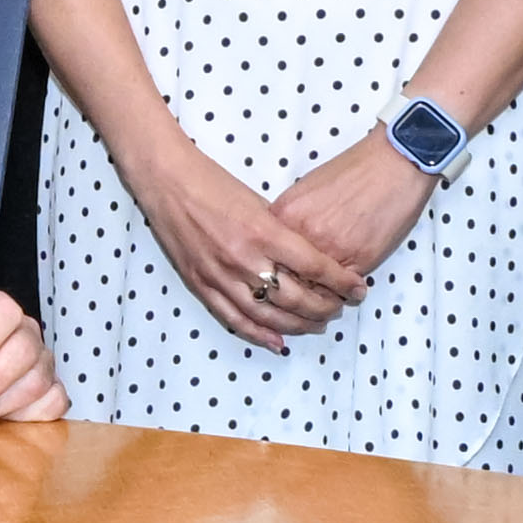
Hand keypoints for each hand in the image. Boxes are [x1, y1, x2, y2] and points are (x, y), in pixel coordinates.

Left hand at [0, 292, 62, 423]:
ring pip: (37, 380)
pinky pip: (52, 402)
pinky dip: (28, 414)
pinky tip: (4, 417)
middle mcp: (25, 334)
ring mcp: (41, 363)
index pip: (3, 311)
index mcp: (0, 312)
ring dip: (4, 402)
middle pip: (23, 348)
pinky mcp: (51, 390)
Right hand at [119, 126, 331, 350]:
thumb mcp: (257, 201)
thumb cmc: (212, 182)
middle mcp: (243, 258)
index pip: (315, 267)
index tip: (358, 288)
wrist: (165, 180)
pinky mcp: (201, 284)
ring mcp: (220, 275)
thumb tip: (305, 259)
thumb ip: (281, 233)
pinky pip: (234, 319)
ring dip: (297, 325)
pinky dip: (259, 334)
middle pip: (296, 298)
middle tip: (340, 308)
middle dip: (325, 307)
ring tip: (317, 325)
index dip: (341, 282)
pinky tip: (278, 343)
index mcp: (263, 232)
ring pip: (269, 316)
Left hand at [252, 126, 442, 313]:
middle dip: (291, 292)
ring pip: (312, 290)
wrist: (393, 164)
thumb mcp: (306, 189)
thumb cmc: (354, 172)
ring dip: (317, 298)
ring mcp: (329, 249)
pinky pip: (341, 288)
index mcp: (284, 215)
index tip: (278, 278)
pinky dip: (341, 292)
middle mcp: (302, 234)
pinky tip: (344, 290)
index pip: (265, 257)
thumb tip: (282, 241)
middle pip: (284, 279)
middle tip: (300, 296)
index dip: (271, 272)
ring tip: (323, 299)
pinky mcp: (357, 260)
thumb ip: (290, 218)